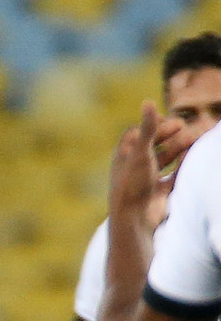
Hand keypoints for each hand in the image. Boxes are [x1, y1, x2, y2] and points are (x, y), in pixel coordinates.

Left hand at [111, 102, 188, 228]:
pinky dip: (184, 166)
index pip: (137, 135)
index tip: (168, 121)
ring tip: (196, 138)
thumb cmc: (133, 184)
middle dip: (170, 136)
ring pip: (166, 160)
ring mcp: (147, 182)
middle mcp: (133, 169)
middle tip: (185, 127)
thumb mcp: (141, 153)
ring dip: (180, 148)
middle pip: (153, 146)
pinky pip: (174, 176)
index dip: (152, 126)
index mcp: (123, 157)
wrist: (135, 220)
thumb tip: (147, 101)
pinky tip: (195, 157)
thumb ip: (148, 129)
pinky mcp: (158, 194)